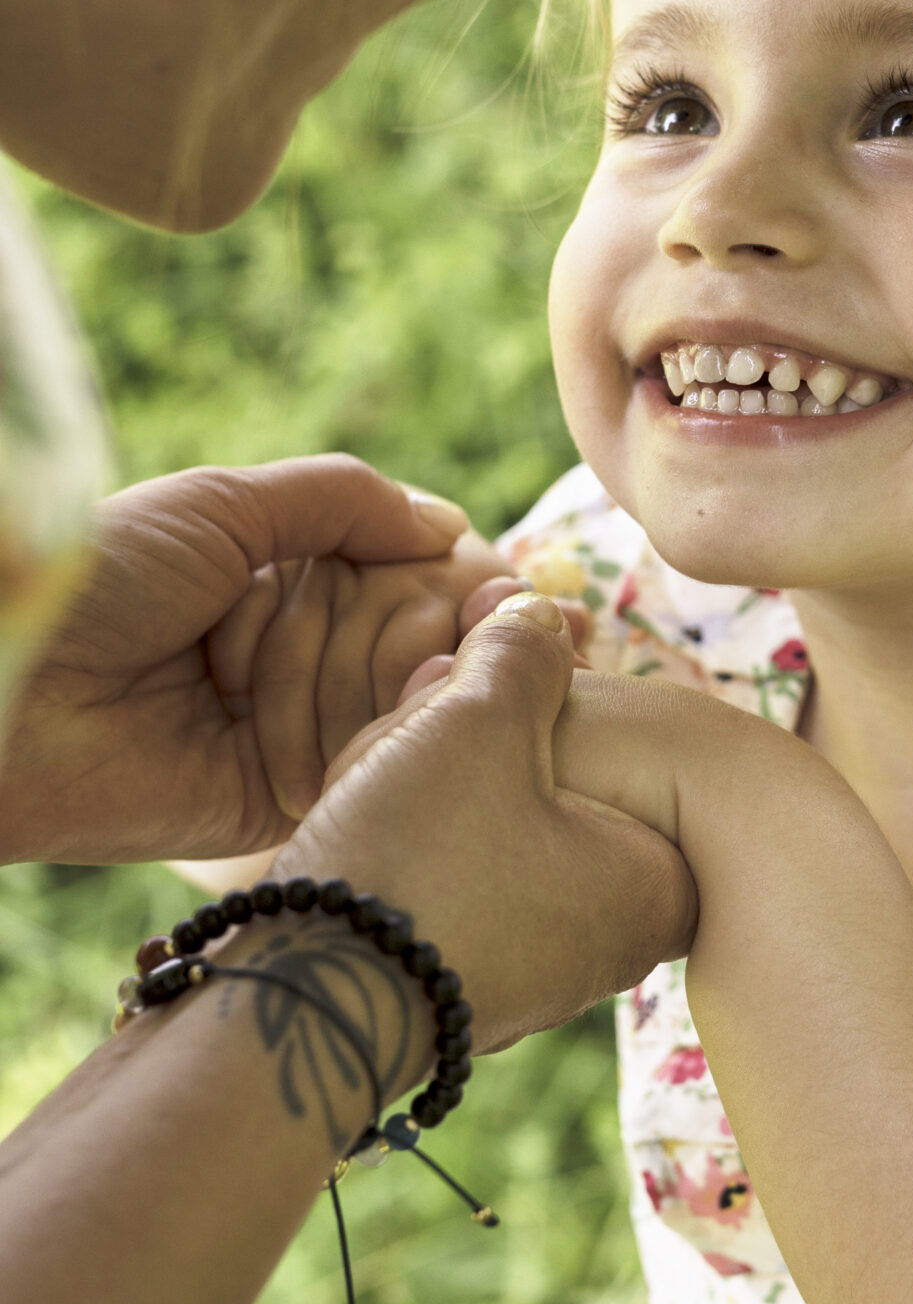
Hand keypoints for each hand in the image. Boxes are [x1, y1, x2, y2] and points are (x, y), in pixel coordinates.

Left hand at [0, 457, 478, 865]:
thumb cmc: (105, 579)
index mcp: (277, 575)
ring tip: (248, 676)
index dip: (432, 570)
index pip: (402, 570)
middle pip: (409, 634)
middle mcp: (291, 651)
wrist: (15, 691)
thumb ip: (345, 501)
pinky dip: (356, 738)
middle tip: (337, 625)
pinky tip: (343, 723)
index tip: (476, 575)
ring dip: (348, 677)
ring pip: (394, 699)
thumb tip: (453, 527)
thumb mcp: (225, 504)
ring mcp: (287, 727)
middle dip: (383, 621)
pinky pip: (358, 767)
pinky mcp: (276, 802)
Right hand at [275, 596, 698, 1049]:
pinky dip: (399, 841)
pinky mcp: (452, 987)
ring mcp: (529, 972)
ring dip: (426, 780)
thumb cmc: (420, 857)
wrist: (300, 1005)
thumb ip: (526, 655)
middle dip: (472, 740)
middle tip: (420, 730)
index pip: (626, 753)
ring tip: (378, 779)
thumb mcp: (483, 721)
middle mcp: (609, 944)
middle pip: (550, 785)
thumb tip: (542, 617)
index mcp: (656, 886)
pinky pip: (439, 878)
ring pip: (485, 824)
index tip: (484, 700)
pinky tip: (357, 831)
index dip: (546, 707)